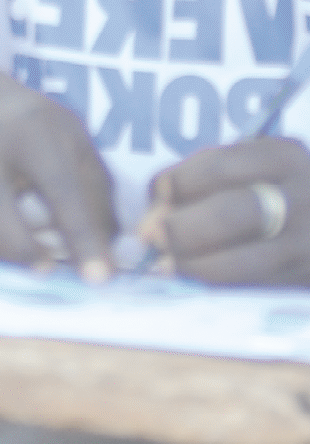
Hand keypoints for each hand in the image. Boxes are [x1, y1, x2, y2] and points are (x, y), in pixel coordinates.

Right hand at [0, 84, 115, 279]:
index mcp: (32, 132)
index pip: (59, 188)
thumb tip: (117, 260)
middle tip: (47, 273)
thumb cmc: (46, 138)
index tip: (100, 277)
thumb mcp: (81, 150)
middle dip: (20, 248)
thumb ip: (99, 202)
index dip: (81, 236)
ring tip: (17, 270)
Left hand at [141, 140, 309, 286]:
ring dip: (192, 265)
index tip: (155, 196)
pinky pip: (251, 286)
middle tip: (149, 237)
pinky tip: (191, 278)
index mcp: (282, 157)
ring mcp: (306, 243)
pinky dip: (215, 284)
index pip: (217, 166)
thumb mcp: (254, 163)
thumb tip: (155, 209)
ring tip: (163, 264)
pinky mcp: (304, 278)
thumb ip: (206, 175)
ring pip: (240, 262)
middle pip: (228, 215)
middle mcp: (299, 198)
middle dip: (179, 229)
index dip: (176, 182)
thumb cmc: (277, 184)